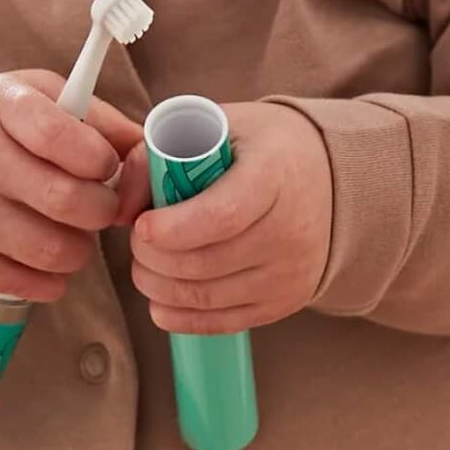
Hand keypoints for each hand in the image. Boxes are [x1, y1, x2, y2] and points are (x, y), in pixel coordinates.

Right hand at [0, 70, 141, 298]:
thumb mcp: (28, 95)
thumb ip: (94, 118)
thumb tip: (155, 151)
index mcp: (0, 106)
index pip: (64, 135)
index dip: (101, 158)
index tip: (104, 164)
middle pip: (70, 202)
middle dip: (102, 210)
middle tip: (100, 204)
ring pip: (56, 251)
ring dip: (82, 247)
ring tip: (73, 228)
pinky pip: (30, 284)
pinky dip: (54, 277)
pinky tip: (48, 253)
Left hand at [115, 102, 332, 333]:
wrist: (328, 180)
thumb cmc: (260, 147)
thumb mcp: (213, 126)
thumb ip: (156, 155)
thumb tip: (121, 208)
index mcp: (275, 175)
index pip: (221, 216)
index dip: (172, 228)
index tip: (141, 225)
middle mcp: (290, 230)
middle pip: (206, 262)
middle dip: (153, 258)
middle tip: (136, 241)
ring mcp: (290, 273)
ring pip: (207, 296)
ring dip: (159, 286)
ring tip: (144, 265)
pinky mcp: (284, 302)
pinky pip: (222, 322)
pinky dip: (180, 316)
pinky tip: (160, 298)